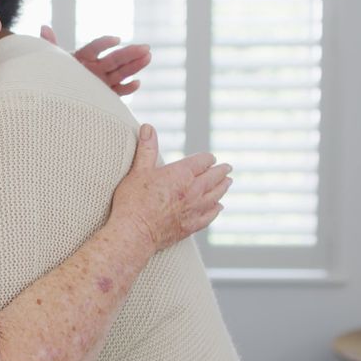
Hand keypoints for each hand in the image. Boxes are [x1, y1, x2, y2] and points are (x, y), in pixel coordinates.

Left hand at [41, 25, 151, 95]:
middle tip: (146, 47)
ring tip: (148, 57)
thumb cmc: (54, 74)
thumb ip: (50, 45)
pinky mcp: (105, 93)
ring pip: (121, 72)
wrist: (56, 93)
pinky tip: (137, 82)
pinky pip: (118, 91)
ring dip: (135, 66)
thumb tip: (44, 28)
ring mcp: (102, 80)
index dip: (105, 43)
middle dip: (130, 53)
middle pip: (114, 59)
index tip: (116, 40)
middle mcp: (96, 67)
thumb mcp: (52, 61)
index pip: (95, 47)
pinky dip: (127, 88)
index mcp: (83, 56)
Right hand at [107, 123, 230, 251]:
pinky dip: (216, 209)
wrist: (134, 232)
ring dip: (223, 187)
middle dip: (221, 171)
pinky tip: (219, 207)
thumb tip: (148, 127)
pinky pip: (211, 215)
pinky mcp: (192, 226)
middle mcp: (193, 190)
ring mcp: (195, 209)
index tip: (210, 158)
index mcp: (181, 174)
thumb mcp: (138, 171)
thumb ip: (147, 149)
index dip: (208, 158)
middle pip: (214, 177)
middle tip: (227, 168)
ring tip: (228, 183)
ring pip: (216, 195)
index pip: (203, 161)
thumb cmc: (133, 202)